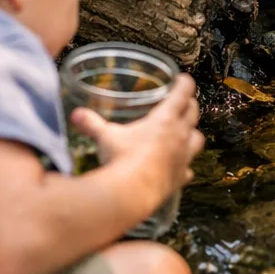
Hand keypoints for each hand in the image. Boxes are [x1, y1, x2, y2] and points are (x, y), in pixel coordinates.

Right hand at [70, 75, 204, 198]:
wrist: (132, 194)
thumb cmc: (121, 159)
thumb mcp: (106, 137)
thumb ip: (92, 124)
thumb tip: (77, 115)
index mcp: (165, 119)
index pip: (183, 93)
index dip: (185, 84)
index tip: (183, 79)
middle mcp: (179, 135)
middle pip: (193, 114)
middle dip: (190, 105)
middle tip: (184, 102)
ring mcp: (182, 157)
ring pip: (198, 140)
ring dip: (193, 134)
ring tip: (186, 133)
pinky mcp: (180, 177)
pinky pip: (188, 169)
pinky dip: (184, 166)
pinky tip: (178, 167)